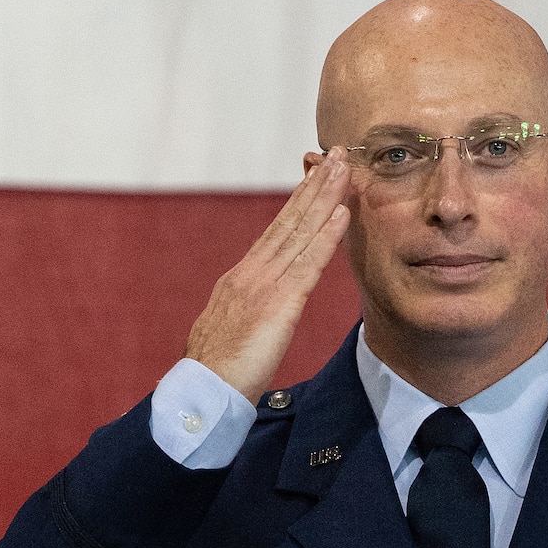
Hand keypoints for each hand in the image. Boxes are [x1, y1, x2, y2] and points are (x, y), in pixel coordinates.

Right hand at [184, 147, 352, 403]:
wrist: (203, 393)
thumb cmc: (216, 375)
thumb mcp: (231, 332)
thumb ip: (247, 313)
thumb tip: (257, 310)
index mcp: (241, 279)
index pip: (275, 234)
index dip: (298, 203)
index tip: (316, 177)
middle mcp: (251, 273)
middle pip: (288, 221)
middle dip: (314, 186)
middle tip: (337, 154)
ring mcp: (263, 286)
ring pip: (300, 233)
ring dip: (325, 198)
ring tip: (345, 169)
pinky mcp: (277, 305)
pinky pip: (308, 264)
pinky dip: (326, 237)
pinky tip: (342, 214)